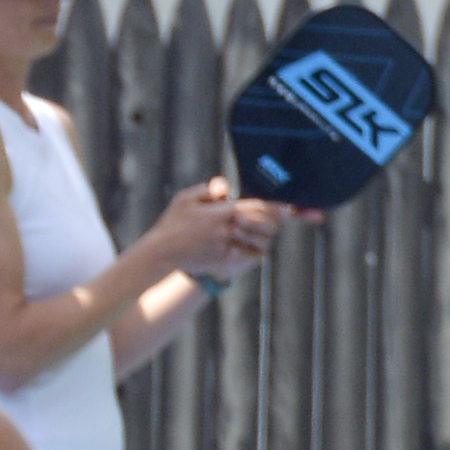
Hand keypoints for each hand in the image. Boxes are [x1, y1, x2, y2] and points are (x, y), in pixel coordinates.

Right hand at [153, 173, 291, 281]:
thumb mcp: (186, 198)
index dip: (276, 208)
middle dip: (274, 223)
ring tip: (264, 236)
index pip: (258, 206)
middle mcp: (227, 228)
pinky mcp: (222, 260)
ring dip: (265, 239)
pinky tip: (253, 250)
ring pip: (259, 242)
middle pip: (264, 224)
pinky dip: (254, 253)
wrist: (160, 253)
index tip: (289, 208)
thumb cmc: (172, 224)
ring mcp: (225, 246)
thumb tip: (227, 191)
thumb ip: (209, 190)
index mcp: (222, 211)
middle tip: (279, 221)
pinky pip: (248, 257)